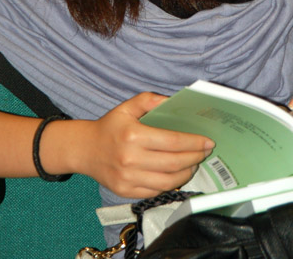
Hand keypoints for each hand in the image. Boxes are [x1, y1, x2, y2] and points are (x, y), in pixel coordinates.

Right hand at [73, 93, 214, 197]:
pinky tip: (177, 174)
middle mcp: (131, 159)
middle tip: (205, 152)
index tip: (208, 141)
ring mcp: (128, 178)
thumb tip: (173, 102)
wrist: (84, 149)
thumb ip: (150, 100)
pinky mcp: (126, 191)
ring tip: (194, 163)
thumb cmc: (109, 126)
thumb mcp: (127, 107)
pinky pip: (156, 191)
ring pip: (168, 181)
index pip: (173, 142)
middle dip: (195, 158)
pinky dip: (171, 183)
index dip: (194, 142)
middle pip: (174, 163)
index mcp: (133, 136)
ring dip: (187, 172)